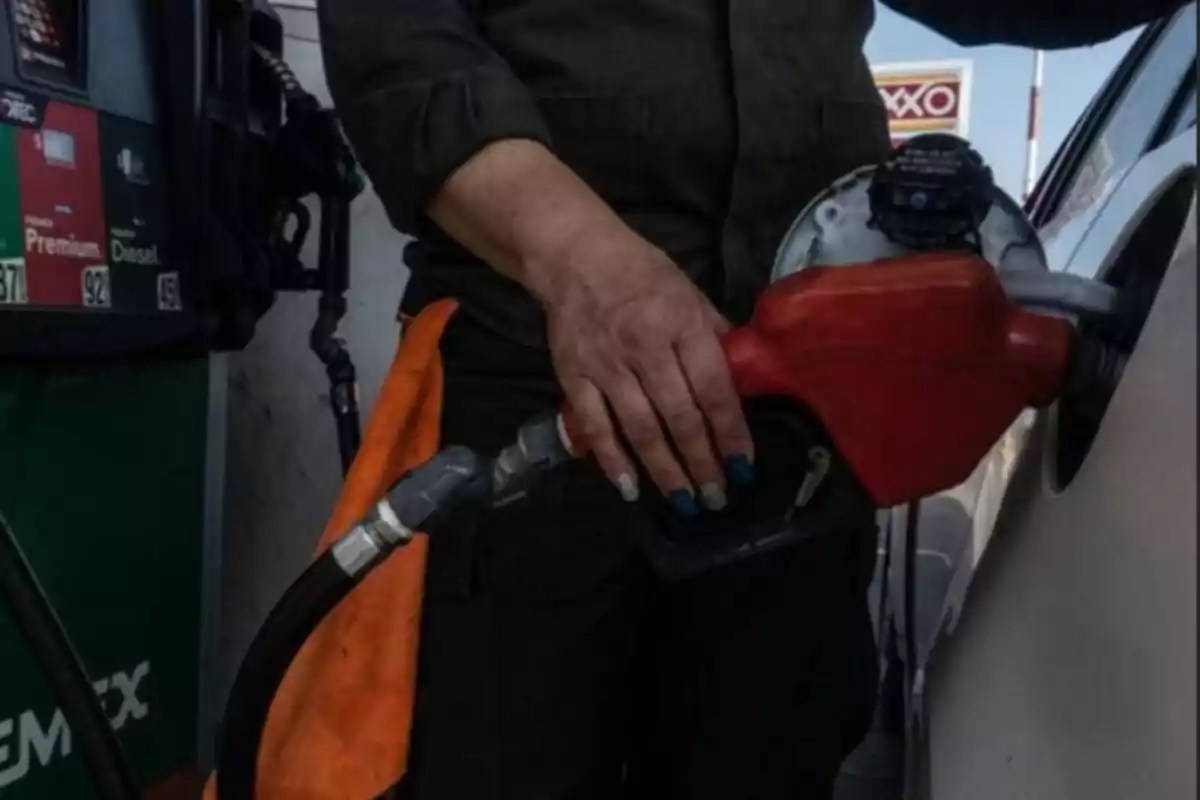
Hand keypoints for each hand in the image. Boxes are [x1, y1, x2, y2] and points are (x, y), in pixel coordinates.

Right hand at [540, 224, 755, 513]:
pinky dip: (611, 460)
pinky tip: (629, 488)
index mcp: (682, 325)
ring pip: (639, 429)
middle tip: (718, 497)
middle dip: (702, 462)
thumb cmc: (642, 274)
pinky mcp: (574, 376)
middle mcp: (646, 348)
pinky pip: (595, 426)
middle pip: (679, 417)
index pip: (713, 389)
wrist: (575, 256)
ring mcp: (607, 365)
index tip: (745, 467)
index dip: (731, 433)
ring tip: (685, 501)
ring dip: (664, 470)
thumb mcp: (690, 293)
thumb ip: (715, 336)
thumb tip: (745, 378)